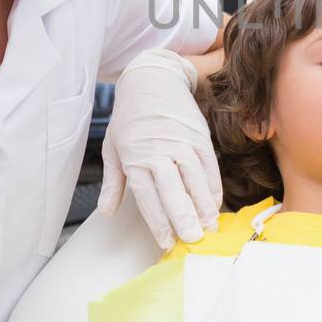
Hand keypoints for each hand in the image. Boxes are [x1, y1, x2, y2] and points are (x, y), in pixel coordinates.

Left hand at [100, 48, 222, 248]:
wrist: (152, 80)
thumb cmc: (129, 119)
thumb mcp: (113, 147)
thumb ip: (113, 182)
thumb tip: (106, 212)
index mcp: (135, 157)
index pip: (147, 195)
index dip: (158, 220)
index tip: (166, 241)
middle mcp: (158, 150)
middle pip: (173, 190)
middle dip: (183, 217)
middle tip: (193, 240)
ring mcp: (181, 142)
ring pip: (195, 179)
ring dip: (203, 205)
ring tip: (209, 227)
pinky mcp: (200, 135)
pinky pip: (209, 165)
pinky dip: (213, 186)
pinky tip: (214, 204)